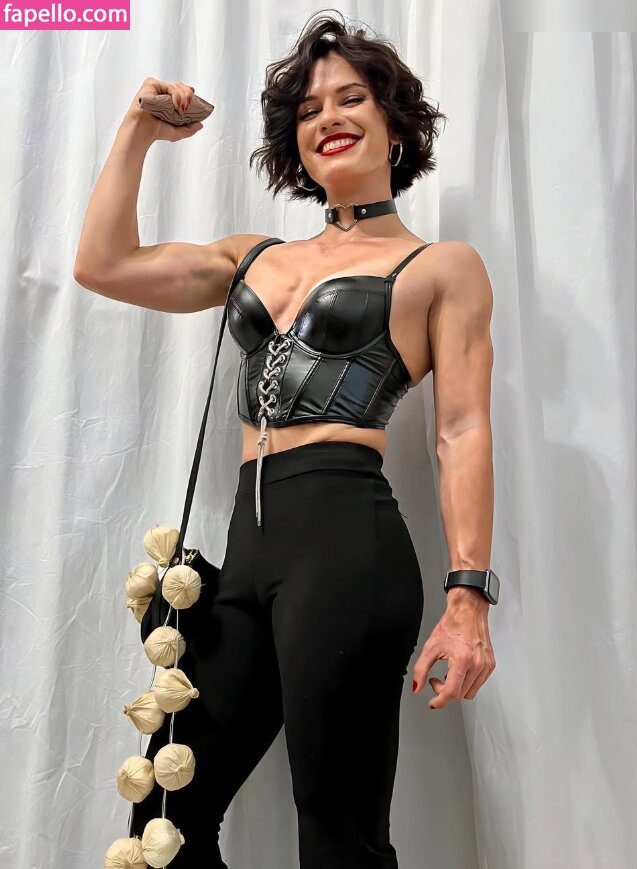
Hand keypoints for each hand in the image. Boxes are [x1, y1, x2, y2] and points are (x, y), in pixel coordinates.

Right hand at [124, 77, 203, 142]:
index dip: (189, 94)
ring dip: (184, 96)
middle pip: (180, 87)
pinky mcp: (152, 84)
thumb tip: (201, 125)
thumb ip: (189, 129)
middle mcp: (161, 93)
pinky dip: (176, 95)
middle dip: (189, 95)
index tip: (194, 100)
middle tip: (191, 104)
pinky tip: (177, 105)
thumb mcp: (177, 132)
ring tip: (182, 108)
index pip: (181, 92)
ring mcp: (156, 88)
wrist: (144, 130)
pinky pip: (170, 86)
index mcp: (165, 101)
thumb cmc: (156, 131)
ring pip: (177, 86)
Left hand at [412, 589, 495, 708]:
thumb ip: (421, 669)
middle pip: (460, 694)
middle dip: (445, 691)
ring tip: (449, 673)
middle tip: (437, 679)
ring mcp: (485, 666)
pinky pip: (478, 684)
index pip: (452, 692)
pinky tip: (459, 671)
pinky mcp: (490, 665)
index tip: (433, 703)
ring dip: (457, 688)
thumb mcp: (430, 647)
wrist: (468, 611)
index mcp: (462, 660)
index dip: (439, 701)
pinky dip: (467, 682)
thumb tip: (417, 687)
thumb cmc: (452, 625)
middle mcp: (477, 664)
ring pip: (470, 692)